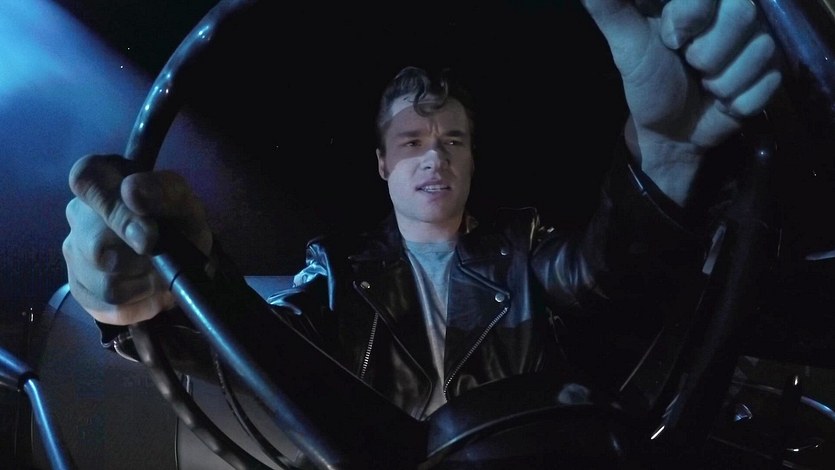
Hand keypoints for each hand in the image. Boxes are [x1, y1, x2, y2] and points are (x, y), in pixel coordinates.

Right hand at [62, 154, 212, 324]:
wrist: (186, 257)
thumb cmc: (180, 219)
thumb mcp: (185, 202)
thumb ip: (163, 191)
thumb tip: (131, 191)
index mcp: (101, 178)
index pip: (85, 181)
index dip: (113, 209)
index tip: (149, 232)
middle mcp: (78, 213)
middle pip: (97, 246)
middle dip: (143, 258)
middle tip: (165, 254)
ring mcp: (75, 252)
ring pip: (105, 282)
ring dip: (146, 282)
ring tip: (161, 271)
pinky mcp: (80, 288)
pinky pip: (109, 307)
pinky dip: (142, 303)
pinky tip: (152, 290)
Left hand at [582, 0, 782, 204]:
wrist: (672, 133)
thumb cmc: (648, 84)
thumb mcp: (626, 46)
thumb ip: (612, 8)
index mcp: (698, 0)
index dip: (690, 17)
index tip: (671, 39)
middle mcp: (734, 10)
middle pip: (742, 12)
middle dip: (705, 53)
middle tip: (689, 64)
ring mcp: (758, 38)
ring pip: (758, 49)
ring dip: (722, 81)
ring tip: (705, 83)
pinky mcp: (774, 68)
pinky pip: (768, 81)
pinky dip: (738, 100)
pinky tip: (723, 100)